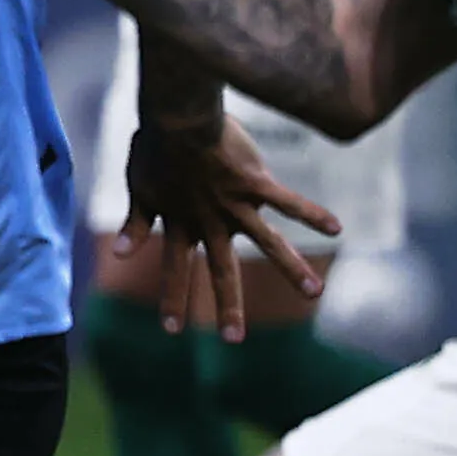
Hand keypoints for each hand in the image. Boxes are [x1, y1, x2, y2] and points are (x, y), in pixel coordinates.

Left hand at [122, 112, 341, 340]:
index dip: (174, 298)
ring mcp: (236, 204)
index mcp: (181, 223)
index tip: (172, 330)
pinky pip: (289, 202)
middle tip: (233, 339)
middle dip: (228, 306)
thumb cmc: (154, 147)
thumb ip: (134, 223)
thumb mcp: (139, 188)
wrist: (176, 115)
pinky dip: (313, 213)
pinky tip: (336, 227)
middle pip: (222, 270)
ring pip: (268, 243)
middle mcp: (210, 221)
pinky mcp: (256, 182)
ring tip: (315, 293)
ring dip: (292, 268)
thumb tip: (120, 256)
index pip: (177, 269)